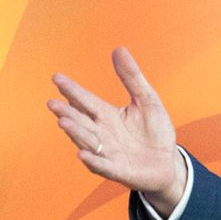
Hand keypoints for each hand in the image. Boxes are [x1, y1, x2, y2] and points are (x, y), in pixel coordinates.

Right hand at [49, 47, 187, 212]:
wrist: (168, 162)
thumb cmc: (155, 131)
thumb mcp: (147, 99)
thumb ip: (131, 77)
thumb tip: (118, 49)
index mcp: (107, 115)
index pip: (85, 100)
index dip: (72, 90)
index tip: (57, 78)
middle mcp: (102, 133)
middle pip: (81, 121)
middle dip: (67, 113)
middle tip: (52, 103)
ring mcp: (107, 153)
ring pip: (87, 141)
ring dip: (75, 132)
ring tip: (63, 121)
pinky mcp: (117, 170)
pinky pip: (102, 165)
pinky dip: (93, 160)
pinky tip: (83, 154)